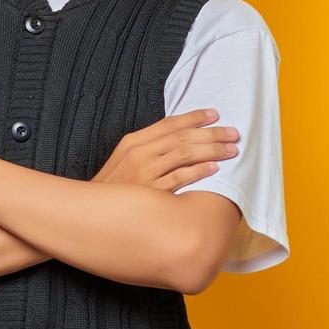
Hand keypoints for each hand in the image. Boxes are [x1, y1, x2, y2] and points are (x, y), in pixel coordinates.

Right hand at [91, 108, 238, 189]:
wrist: (94, 214)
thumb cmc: (114, 188)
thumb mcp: (125, 160)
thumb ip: (148, 147)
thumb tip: (179, 139)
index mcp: (133, 142)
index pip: (169, 124)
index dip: (194, 117)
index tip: (215, 114)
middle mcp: (139, 153)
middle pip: (182, 137)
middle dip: (211, 133)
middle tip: (233, 133)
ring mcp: (145, 173)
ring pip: (185, 153)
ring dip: (212, 150)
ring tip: (231, 150)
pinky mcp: (152, 193)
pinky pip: (181, 178)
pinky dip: (199, 171)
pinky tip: (214, 168)